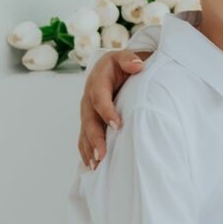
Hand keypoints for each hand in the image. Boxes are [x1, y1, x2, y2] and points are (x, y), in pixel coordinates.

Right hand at [77, 48, 147, 167]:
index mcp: (97, 82)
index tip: (118, 125)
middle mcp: (89, 99)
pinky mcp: (89, 122)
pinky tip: (92, 166)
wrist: (112, 69)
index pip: (100, 98)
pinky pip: (84, 138)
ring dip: (89, 149)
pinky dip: (86, 151)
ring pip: (85, 132)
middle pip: (90, 120)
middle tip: (101, 155)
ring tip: (96, 165)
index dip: (107, 112)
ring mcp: (87, 112)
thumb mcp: (124, 57)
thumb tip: (138, 66)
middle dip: (95, 138)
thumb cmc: (121, 64)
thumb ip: (130, 59)